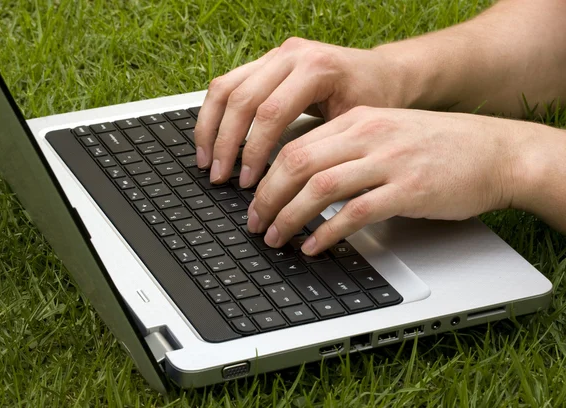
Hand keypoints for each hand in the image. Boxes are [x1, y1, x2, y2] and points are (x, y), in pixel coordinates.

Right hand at [194, 37, 406, 187]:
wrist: (381, 72)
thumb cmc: (374, 98)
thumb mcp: (357, 125)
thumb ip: (321, 147)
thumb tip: (288, 188)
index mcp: (316, 68)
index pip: (271, 113)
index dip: (253, 151)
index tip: (247, 182)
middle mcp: (290, 55)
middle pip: (241, 99)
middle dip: (225, 143)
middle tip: (219, 176)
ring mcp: (274, 55)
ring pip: (225, 87)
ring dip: (210, 127)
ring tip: (206, 160)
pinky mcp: (264, 62)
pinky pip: (227, 83)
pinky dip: (214, 113)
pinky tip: (210, 137)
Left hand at [247, 106, 534, 254]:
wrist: (496, 152)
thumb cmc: (439, 147)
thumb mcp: (386, 133)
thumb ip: (346, 149)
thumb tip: (303, 179)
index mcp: (357, 120)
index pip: (294, 144)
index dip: (266, 176)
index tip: (254, 200)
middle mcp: (368, 135)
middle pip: (297, 163)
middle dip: (268, 197)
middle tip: (255, 223)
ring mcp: (389, 161)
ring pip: (319, 187)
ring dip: (289, 216)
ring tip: (276, 238)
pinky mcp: (409, 190)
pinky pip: (355, 212)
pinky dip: (327, 232)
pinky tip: (314, 246)